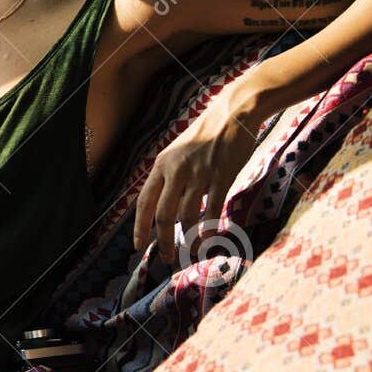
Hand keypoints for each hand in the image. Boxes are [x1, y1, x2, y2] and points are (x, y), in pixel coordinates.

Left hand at [131, 86, 266, 262]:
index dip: (140, 227)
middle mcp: (176, 170)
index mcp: (162, 165)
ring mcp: (199, 173)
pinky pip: (212, 209)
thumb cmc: (206, 135)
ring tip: (190, 253)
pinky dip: (208, 230)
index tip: (138, 246)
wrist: (233, 112)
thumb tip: (167, 208)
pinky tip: (208, 242)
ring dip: (187, 240)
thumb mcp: (178, 152)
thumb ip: (171, 177)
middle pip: (163, 214)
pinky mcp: (221, 176)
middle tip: (166, 259)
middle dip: (162, 241)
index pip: (144, 202)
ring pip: (187, 216)